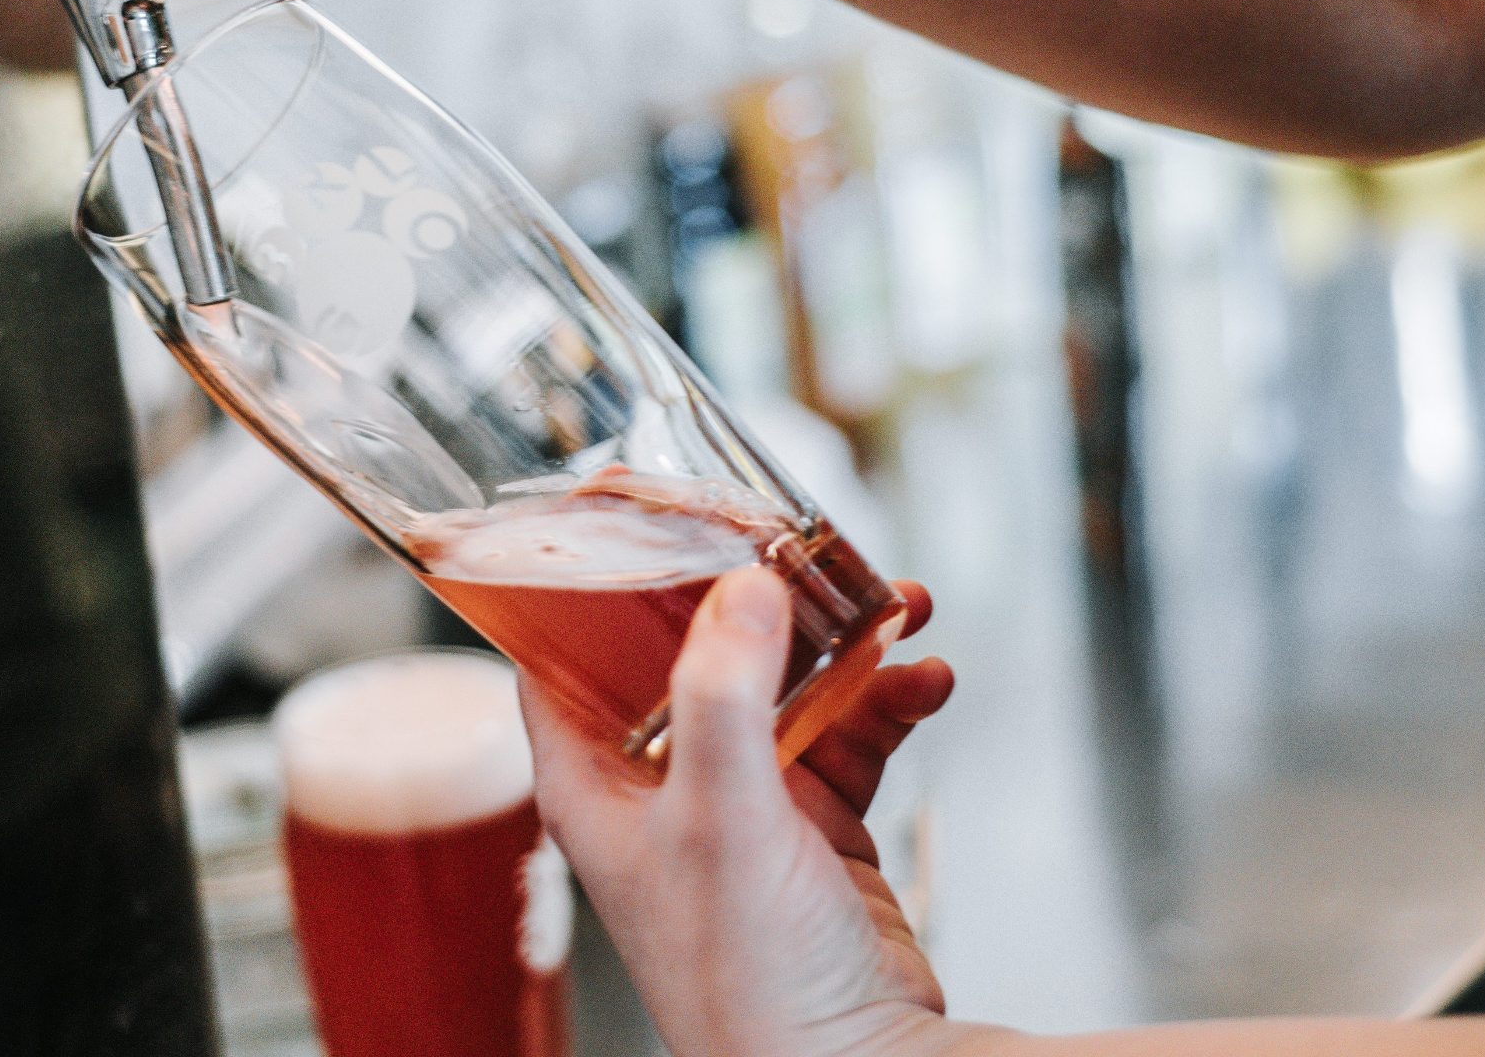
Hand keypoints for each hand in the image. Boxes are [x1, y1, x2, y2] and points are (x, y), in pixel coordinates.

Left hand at [523, 567, 958, 1056]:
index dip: (581, 574)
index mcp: (595, 785)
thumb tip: (741, 587)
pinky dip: (889, 700)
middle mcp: (659, 790)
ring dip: (842, 641)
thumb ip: (724, 694)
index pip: (557, 653)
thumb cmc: (751, 982)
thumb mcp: (724, 816)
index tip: (625, 501)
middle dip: (750, 592)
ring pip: (783, 685)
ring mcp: (741, 808)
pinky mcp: (814, 831)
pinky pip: (850, 735)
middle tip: (797, 536)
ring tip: (897, 604)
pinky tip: (927, 680)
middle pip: (685, 650)